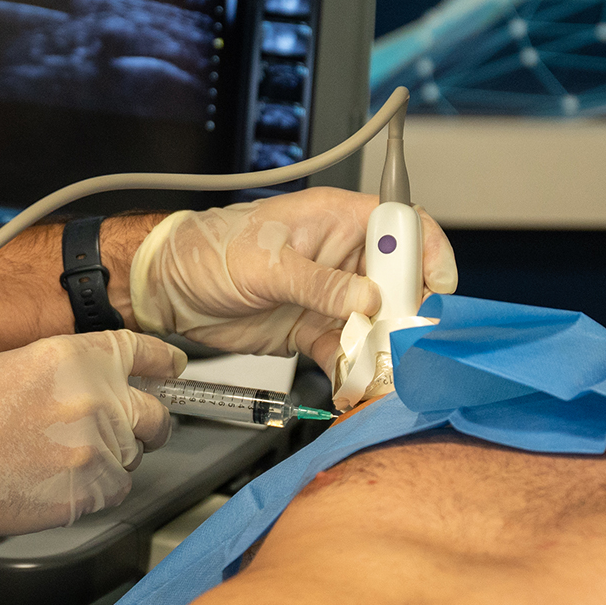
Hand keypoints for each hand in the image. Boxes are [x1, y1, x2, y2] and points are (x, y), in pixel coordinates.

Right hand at [0, 331, 184, 546]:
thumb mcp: (15, 364)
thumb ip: (66, 370)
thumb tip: (89, 384)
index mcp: (78, 358)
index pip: (142, 352)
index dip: (162, 361)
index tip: (172, 368)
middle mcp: (98, 398)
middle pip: (155, 415)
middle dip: (148, 424)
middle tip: (137, 430)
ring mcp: (99, 447)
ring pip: (132, 457)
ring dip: (111, 459)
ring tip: (67, 461)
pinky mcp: (91, 490)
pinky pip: (115, 490)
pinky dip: (98, 488)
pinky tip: (65, 482)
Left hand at [128, 188, 457, 367]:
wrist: (170, 287)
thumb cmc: (211, 250)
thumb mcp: (267, 263)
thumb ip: (321, 283)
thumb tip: (369, 297)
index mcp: (339, 219)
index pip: (405, 226)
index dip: (429, 255)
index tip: (435, 290)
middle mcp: (343, 256)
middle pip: (401, 283)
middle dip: (408, 315)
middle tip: (404, 343)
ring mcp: (331, 295)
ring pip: (379, 323)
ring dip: (384, 349)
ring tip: (382, 373)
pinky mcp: (314, 329)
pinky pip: (347, 351)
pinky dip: (353, 370)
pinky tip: (353, 384)